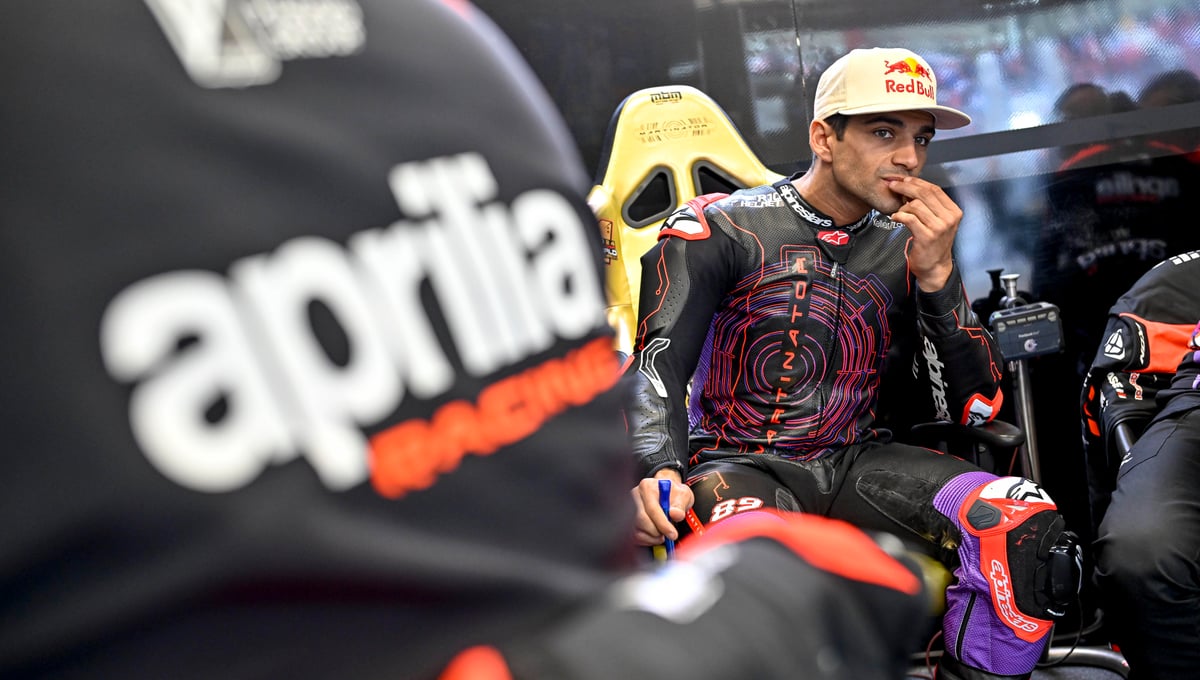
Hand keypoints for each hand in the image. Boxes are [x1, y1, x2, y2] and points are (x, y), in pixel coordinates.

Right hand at [631, 469, 693, 545]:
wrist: (667, 495)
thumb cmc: (674, 494)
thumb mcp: (683, 495)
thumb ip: (680, 505)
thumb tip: (675, 514)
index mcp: (647, 487)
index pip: (651, 508)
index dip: (662, 524)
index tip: (672, 534)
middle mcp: (635, 497)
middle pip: (641, 520)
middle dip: (657, 532)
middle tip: (669, 536)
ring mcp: (629, 509)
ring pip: (637, 531)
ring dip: (653, 538)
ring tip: (664, 533)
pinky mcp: (628, 521)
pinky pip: (635, 537)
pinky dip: (648, 540)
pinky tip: (656, 535)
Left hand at [887, 176, 961, 291]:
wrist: (934, 266)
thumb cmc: (933, 243)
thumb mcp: (938, 221)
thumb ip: (930, 205)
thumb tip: (911, 187)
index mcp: (953, 211)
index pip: (935, 189)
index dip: (917, 182)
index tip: (904, 180)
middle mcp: (949, 218)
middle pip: (925, 194)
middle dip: (906, 187)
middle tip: (893, 186)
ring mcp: (939, 227)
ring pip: (916, 205)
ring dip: (902, 206)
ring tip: (899, 212)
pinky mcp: (927, 236)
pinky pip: (909, 218)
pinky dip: (899, 216)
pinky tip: (895, 218)